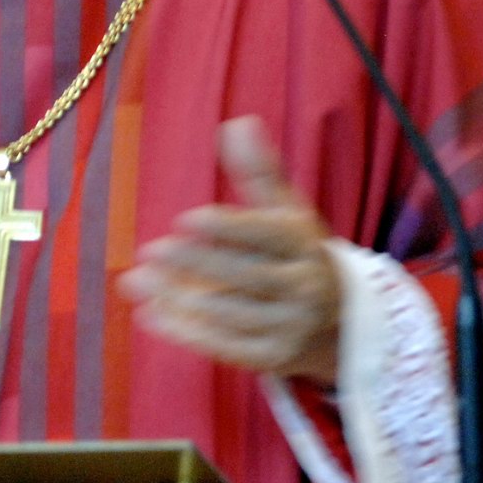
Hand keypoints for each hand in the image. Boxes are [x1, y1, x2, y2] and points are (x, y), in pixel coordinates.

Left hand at [118, 116, 340, 382]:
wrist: (344, 322)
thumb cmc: (300, 254)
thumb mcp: (288, 212)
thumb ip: (260, 172)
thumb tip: (237, 123)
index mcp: (305, 245)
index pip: (266, 236)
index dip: (228, 228)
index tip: (187, 219)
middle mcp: (303, 287)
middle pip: (245, 276)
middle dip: (196, 264)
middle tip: (151, 250)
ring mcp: (290, 327)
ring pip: (231, 314)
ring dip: (181, 299)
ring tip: (137, 280)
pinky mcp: (274, 359)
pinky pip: (227, 348)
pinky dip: (187, 333)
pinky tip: (150, 315)